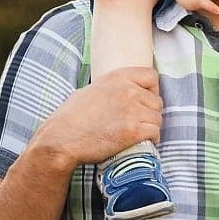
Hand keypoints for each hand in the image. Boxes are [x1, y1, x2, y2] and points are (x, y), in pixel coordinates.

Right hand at [30, 67, 163, 168]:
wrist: (61, 139)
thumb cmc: (69, 117)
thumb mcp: (90, 90)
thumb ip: (111, 89)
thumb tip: (120, 93)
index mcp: (117, 77)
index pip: (151, 76)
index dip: (152, 90)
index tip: (146, 101)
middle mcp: (128, 91)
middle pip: (156, 101)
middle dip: (150, 113)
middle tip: (140, 123)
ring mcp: (132, 111)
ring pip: (157, 119)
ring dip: (151, 128)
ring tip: (139, 135)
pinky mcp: (133, 131)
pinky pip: (154, 133)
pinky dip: (151, 139)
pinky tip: (140, 143)